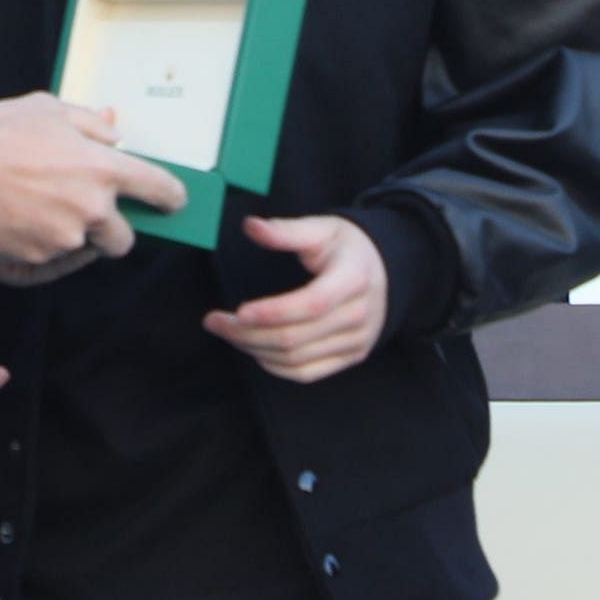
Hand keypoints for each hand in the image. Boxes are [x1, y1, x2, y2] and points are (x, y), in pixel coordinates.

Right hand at [0, 94, 188, 279]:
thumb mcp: (44, 109)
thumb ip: (89, 122)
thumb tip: (115, 132)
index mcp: (103, 169)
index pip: (160, 189)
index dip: (172, 198)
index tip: (172, 203)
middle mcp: (92, 209)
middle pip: (125, 239)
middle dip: (111, 231)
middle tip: (84, 215)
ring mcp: (65, 240)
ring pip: (83, 251)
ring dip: (70, 237)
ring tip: (34, 215)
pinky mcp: (36, 261)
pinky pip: (50, 264)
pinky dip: (39, 250)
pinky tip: (17, 229)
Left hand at [204, 215, 387, 382]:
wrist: (386, 270)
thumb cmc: (346, 247)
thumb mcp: (321, 229)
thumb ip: (286, 231)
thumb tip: (250, 226)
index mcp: (353, 279)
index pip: (311, 304)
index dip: (272, 312)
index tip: (237, 311)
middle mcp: (359, 315)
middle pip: (295, 337)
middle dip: (246, 333)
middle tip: (213, 321)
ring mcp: (357, 341)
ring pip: (295, 358)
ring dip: (253, 348)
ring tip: (227, 331)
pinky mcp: (351, 356)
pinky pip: (306, 372)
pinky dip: (273, 365)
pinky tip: (252, 347)